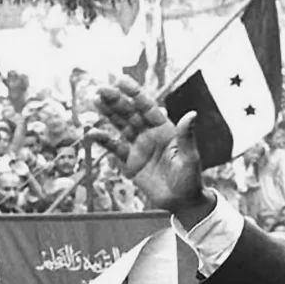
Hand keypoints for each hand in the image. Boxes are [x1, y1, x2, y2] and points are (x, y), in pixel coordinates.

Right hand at [91, 76, 204, 214]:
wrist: (181, 202)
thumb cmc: (190, 179)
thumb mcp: (190, 158)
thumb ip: (186, 136)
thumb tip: (192, 114)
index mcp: (165, 130)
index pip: (148, 107)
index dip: (135, 94)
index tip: (121, 81)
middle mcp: (150, 135)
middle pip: (130, 114)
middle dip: (117, 101)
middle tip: (101, 89)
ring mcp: (139, 147)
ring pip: (121, 126)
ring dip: (108, 114)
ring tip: (95, 100)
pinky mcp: (130, 162)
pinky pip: (115, 148)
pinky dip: (104, 140)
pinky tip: (92, 132)